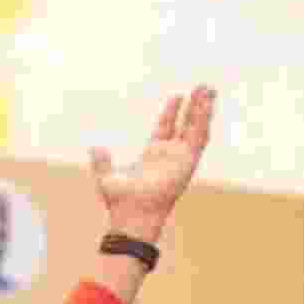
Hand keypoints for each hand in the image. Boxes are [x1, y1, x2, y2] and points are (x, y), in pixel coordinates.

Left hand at [89, 86, 215, 242]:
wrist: (132, 215)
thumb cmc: (120, 203)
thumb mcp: (107, 177)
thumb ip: (102, 162)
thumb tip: (95, 148)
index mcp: (153, 156)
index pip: (166, 129)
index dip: (172, 112)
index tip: (177, 96)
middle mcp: (170, 156)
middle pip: (186, 125)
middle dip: (194, 107)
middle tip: (202, 88)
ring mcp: (181, 158)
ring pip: (196, 128)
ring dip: (203, 109)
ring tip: (208, 89)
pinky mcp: (187, 162)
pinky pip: (199, 137)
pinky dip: (203, 120)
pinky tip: (206, 105)